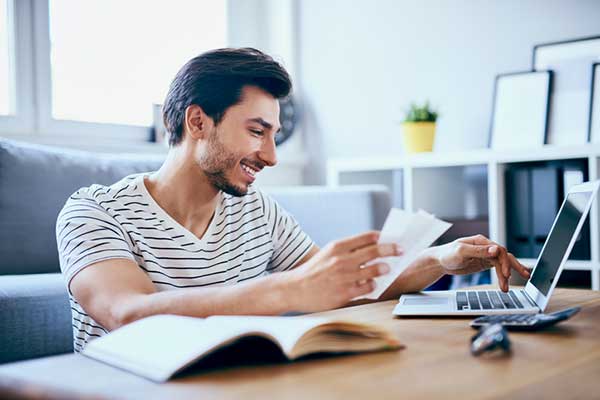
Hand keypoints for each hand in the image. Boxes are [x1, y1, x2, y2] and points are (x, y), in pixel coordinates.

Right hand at [287, 231, 401, 311]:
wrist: (295, 289)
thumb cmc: (314, 271)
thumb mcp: (328, 253)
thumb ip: (348, 250)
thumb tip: (373, 247)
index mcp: (337, 246)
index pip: (367, 237)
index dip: (383, 237)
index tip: (392, 239)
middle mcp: (341, 259)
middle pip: (375, 251)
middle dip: (392, 250)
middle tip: (401, 250)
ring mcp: (344, 277)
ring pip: (375, 269)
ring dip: (384, 268)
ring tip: (387, 268)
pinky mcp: (345, 293)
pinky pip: (368, 287)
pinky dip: (373, 284)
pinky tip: (372, 284)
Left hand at [428, 234, 529, 291]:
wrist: (439, 261)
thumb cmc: (447, 254)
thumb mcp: (461, 251)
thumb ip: (478, 251)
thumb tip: (495, 249)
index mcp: (481, 241)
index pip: (499, 250)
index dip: (504, 262)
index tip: (505, 274)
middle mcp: (485, 247)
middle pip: (504, 256)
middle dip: (511, 267)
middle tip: (517, 277)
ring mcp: (485, 255)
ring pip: (502, 263)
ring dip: (507, 275)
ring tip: (507, 287)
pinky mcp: (484, 263)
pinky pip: (498, 268)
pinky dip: (503, 275)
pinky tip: (507, 281)